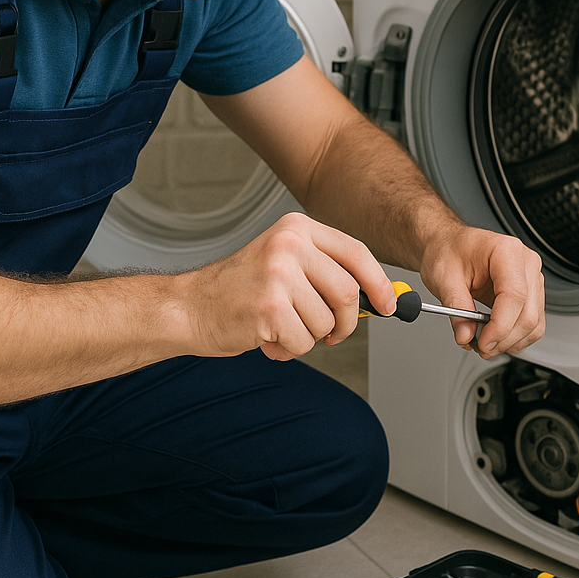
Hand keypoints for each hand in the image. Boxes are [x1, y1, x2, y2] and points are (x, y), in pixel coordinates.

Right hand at [174, 213, 394, 360]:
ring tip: (281, 328)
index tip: (388, 304)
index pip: (356, 252)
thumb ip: (326, 273)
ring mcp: (278, 275)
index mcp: (297, 229)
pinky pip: (304, 341)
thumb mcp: (285, 263)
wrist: (190, 307)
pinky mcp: (269, 307)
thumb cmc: (240, 289)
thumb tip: (376, 296)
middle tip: (331, 332)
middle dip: (345, 322)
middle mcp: (289, 245)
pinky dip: (290, 348)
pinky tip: (268, 337)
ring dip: (309, 337)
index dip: (378, 283)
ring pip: (326, 322)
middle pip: (347, 292)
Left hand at [419, 224, 544, 359]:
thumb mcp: (443, 277)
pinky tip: (495, 338)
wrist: (449, 245)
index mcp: (506, 251)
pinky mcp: (530, 293)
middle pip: (528, 314)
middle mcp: (525, 263)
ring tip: (483, 343)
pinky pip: (532, 324)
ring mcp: (531, 278)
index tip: (483, 342)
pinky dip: (514, 337)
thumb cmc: (449, 251)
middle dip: (503, 339)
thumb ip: (456, 308)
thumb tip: (466, 335)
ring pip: (534, 324)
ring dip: (509, 342)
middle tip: (479, 347)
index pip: (515, 295)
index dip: (500, 326)